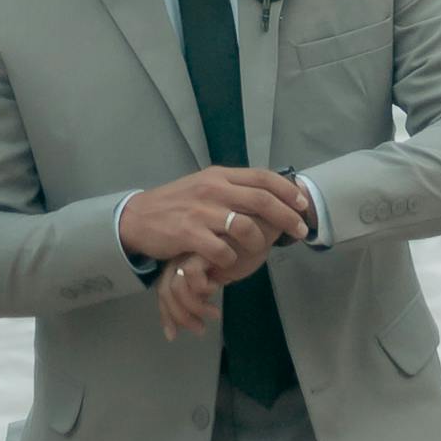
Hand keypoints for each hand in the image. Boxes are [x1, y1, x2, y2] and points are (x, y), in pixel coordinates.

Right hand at [119, 172, 311, 278]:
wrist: (138, 217)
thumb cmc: (176, 204)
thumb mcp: (204, 187)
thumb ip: (231, 189)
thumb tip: (266, 194)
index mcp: (219, 176)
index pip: (262, 177)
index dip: (287, 190)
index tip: (302, 204)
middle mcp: (213, 189)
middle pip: (261, 200)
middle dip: (287, 216)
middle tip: (300, 230)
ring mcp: (201, 211)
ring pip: (245, 226)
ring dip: (260, 242)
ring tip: (262, 251)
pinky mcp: (188, 234)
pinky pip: (222, 250)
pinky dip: (232, 260)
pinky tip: (230, 264)